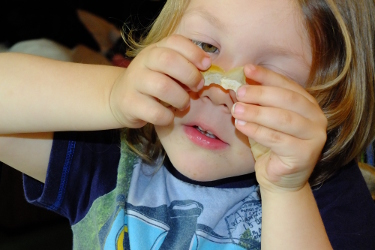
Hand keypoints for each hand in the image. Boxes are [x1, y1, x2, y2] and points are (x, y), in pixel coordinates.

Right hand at [109, 35, 210, 127]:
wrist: (119, 98)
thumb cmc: (152, 83)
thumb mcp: (165, 68)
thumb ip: (184, 64)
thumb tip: (207, 66)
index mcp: (154, 49)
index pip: (175, 41)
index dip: (195, 53)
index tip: (206, 66)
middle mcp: (142, 62)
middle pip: (169, 61)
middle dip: (190, 75)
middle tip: (197, 87)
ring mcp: (134, 82)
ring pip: (163, 87)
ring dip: (181, 98)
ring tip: (183, 103)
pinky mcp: (129, 104)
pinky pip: (155, 112)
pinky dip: (168, 117)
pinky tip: (168, 116)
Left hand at [232, 64, 326, 191]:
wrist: (280, 178)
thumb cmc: (271, 146)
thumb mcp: (265, 119)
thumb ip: (260, 102)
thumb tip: (241, 80)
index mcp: (308, 105)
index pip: (287, 85)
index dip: (267, 76)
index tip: (247, 69)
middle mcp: (316, 118)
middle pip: (287, 100)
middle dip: (260, 94)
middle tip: (239, 92)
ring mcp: (314, 137)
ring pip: (283, 119)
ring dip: (256, 112)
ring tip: (236, 109)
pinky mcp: (305, 154)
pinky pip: (277, 139)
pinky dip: (256, 131)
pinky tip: (241, 126)